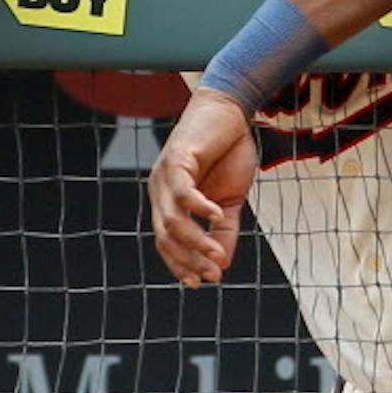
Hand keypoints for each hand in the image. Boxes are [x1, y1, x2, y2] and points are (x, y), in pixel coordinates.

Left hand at [148, 90, 257, 287]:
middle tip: (213, 273)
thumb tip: (221, 264)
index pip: (166, 242)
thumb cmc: (228, 152)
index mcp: (169, 202)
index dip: (181, 264)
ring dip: (195, 241)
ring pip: (172, 221)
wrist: (231, 111)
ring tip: (217, 254)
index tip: (202, 282)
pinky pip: (183, 192)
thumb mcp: (230, 200)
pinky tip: (217, 216)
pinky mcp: (176, 159)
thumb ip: (224, 231)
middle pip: (165, 237)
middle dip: (188, 259)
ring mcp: (164, 176)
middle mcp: (160, 191)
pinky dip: (200, 208)